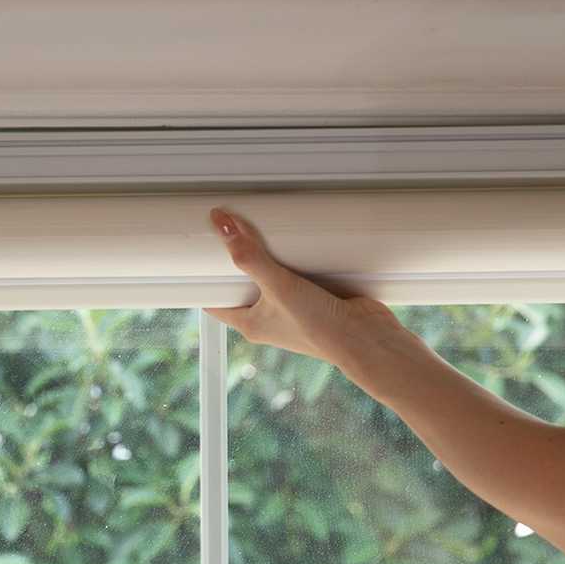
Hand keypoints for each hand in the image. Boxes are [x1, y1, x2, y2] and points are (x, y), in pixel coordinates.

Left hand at [205, 208, 408, 373]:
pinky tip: (296, 240)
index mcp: (250, 324)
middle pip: (242, 285)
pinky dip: (296, 259)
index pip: (215, 302)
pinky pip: (299, 274)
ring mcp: (293, 309)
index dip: (203, 280)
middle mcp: (269, 319)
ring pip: (272, 277)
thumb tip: (220, 223)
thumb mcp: (277, 286)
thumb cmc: (319, 328)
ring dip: (269, 257)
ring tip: (259, 227)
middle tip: (228, 230)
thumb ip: (250, 255)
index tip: (196, 253)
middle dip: (236, 261)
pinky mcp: (316, 298)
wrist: (368, 340)